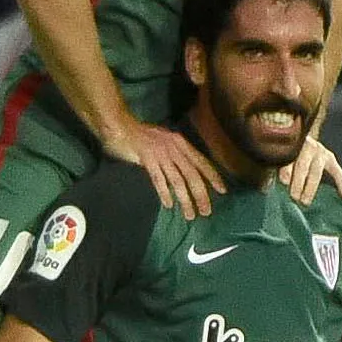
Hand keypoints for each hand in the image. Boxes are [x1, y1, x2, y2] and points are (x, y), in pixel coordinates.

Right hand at [103, 119, 223, 217]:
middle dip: (201, 194)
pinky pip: (158, 179)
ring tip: (190, 215)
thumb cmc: (140, 134)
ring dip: (185, 200)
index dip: (213, 177)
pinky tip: (168, 205)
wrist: (119, 126)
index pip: (202, 162)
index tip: (222, 190)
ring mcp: (161, 154)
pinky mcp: (147, 159)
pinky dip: (164, 193)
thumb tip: (185, 168)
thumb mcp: (164, 139)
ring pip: (177, 180)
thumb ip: (175, 152)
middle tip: (206, 211)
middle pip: (192, 174)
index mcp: (181, 142)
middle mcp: (174, 148)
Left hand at [277, 135, 341, 205]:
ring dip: (310, 187)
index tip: (284, 182)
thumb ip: (273, 172)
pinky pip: (337, 172)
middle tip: (294, 197)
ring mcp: (319, 151)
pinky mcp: (330, 158)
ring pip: (316, 171)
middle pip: (302, 165)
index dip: (286, 170)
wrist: (301, 139)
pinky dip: (341, 184)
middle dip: (298, 182)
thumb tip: (265, 189)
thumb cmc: (286, 154)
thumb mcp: (278, 159)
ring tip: (305, 201)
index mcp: (291, 145)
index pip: (288, 158)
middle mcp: (306, 146)